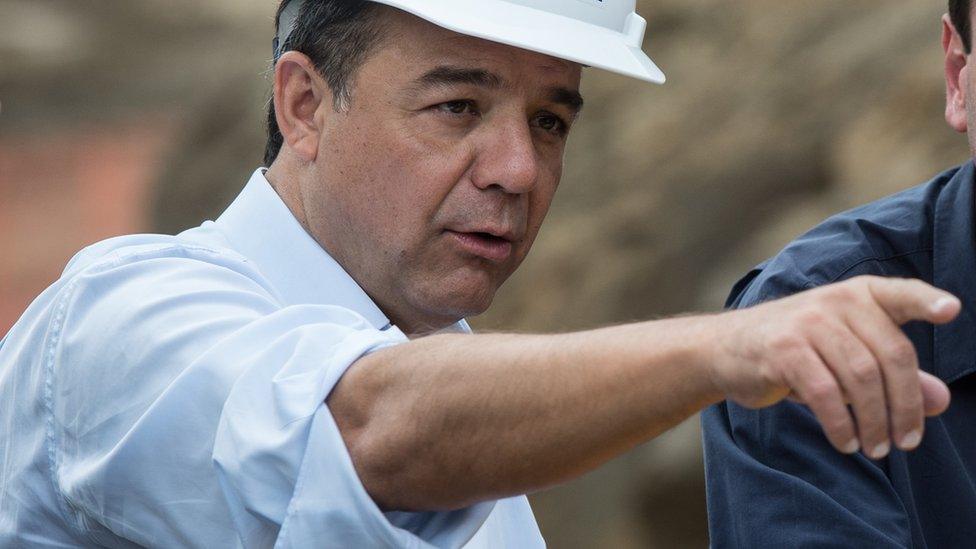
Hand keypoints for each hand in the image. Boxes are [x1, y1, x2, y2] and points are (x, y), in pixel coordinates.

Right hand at [710, 276, 959, 458]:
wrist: (725, 348)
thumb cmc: (795, 350)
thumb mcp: (847, 356)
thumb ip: (895, 375)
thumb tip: (940, 401)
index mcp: (858, 295)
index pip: (899, 294)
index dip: (926, 301)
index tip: (952, 310)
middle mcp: (835, 302)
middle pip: (890, 355)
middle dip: (905, 405)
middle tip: (906, 441)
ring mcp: (807, 323)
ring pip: (861, 378)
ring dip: (874, 422)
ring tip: (875, 448)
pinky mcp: (783, 349)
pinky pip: (825, 393)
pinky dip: (840, 424)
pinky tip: (846, 442)